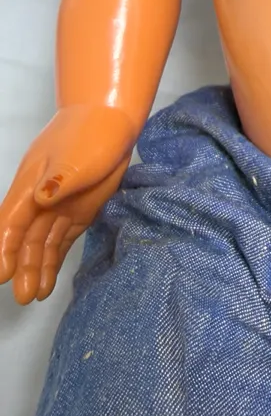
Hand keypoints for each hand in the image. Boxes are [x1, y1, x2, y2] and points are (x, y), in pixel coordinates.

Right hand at [0, 104, 136, 304]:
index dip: (3, 247)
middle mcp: (40, 200)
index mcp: (32, 184)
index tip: (1, 273)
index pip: (11, 221)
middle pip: (24, 238)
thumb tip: (41, 197)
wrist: (113, 118)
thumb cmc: (92, 131)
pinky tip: (47, 282)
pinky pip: (60, 241)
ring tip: (34, 296)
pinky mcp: (78, 212)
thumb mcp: (77, 154)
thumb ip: (60, 178)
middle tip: (22, 297)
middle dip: (21, 266)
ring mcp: (59, 206)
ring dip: (36, 269)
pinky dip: (53, 261)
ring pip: (41, 243)